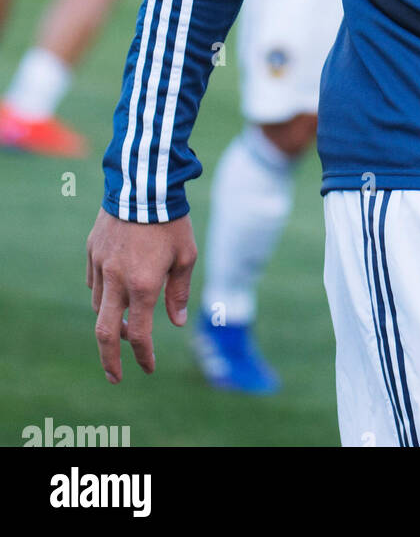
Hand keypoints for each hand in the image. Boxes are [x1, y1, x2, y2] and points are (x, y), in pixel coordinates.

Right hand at [86, 207, 196, 381]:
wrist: (144, 183)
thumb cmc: (171, 220)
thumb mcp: (185, 256)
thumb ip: (178, 292)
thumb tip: (176, 323)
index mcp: (143, 284)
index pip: (141, 333)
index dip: (144, 355)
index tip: (148, 368)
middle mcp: (117, 280)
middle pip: (105, 333)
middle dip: (110, 360)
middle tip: (115, 376)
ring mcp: (100, 265)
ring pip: (99, 306)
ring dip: (111, 321)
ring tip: (126, 325)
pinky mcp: (92, 251)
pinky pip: (93, 282)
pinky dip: (104, 294)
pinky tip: (116, 292)